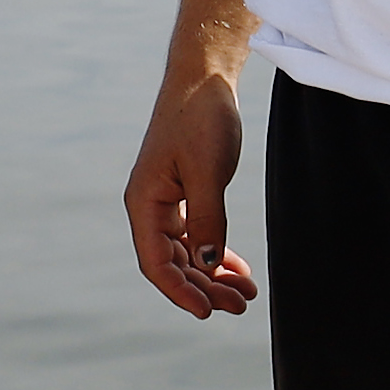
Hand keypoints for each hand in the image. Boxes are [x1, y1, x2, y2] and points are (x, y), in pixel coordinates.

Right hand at [124, 70, 256, 318]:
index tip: (208, 312)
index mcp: (143, 202)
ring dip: (214, 275)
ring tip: (246, 294)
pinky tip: (237, 268)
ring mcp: (166, 201)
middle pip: (173, 263)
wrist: (205, 77)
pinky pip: (196, 235)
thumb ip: (207, 219)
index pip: (156, 262)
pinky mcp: (184, 193)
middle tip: (242, 305)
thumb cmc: (202, 117)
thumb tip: (207, 265)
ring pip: (187, 252)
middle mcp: (149, 206)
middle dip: (206, 288)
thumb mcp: (207, 171)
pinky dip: (216, 253)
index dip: (181, 291)